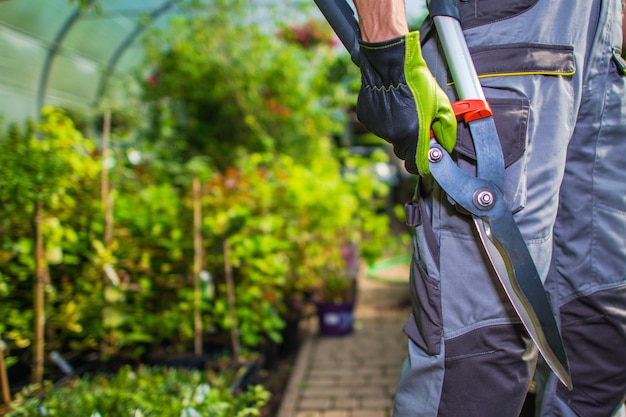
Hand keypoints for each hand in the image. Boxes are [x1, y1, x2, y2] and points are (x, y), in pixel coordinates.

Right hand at [356, 31, 456, 174]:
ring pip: (391, 137)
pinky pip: (379, 126)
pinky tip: (391, 104)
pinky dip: (385, 120)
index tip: (426, 158)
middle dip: (411, 142)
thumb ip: (446, 129)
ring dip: (398, 128)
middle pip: (403, 151)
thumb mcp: (441, 104)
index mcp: (412, 135)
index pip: (415, 166)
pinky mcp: (366, 119)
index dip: (422, 164)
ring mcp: (378, 128)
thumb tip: (446, 144)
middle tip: (417, 123)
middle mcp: (393, 135)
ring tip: (403, 107)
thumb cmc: (415, 80)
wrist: (389, 63)